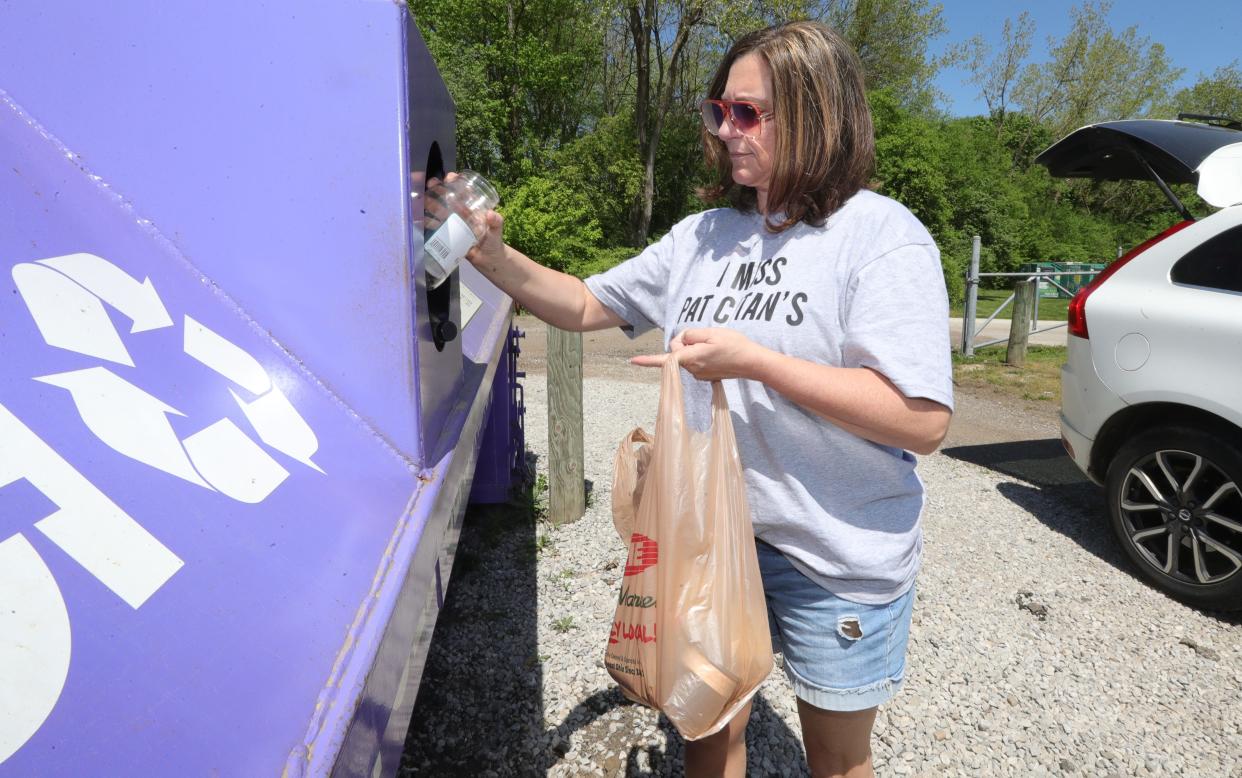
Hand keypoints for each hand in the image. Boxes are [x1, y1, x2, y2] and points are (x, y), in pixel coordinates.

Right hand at [425, 174, 506, 268]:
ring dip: (430, 203)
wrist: (488, 260)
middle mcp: (460, 213)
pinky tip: (422, 219)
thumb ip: (496, 222)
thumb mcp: (497, 229)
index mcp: (472, 208)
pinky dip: (428, 222)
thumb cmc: (494, 241)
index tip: (449, 178)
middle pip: (447, 198)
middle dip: (438, 189)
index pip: (463, 191)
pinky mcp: (447, 235)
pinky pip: (436, 227)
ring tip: (424, 200)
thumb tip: (491, 214)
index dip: (455, 182)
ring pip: (439, 210)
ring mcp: (452, 224)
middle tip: (431, 184)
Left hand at [631, 328, 765, 380]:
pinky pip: (694, 362)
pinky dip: (700, 355)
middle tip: (705, 337)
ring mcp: (698, 374)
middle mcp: (692, 369)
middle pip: (678, 352)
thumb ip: (690, 335)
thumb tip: (680, 341)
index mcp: (691, 358)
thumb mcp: (710, 332)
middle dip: (685, 342)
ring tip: (714, 345)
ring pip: (686, 357)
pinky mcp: (704, 376)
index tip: (632, 361)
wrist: (752, 362)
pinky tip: (715, 352)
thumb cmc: (734, 345)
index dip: (648, 360)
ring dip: (694, 348)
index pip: (665, 358)